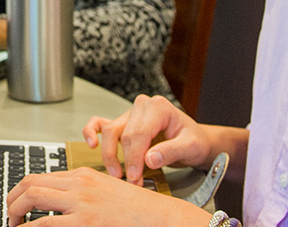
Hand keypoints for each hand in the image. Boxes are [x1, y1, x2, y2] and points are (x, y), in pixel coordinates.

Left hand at [5, 168, 210, 226]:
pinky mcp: (85, 222)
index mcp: (82, 175)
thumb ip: (81, 194)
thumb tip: (57, 207)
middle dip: (12, 199)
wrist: (160, 216)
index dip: (21, 191)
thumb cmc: (136, 209)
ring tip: (14, 224)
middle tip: (10, 215)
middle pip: (29, 183)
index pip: (40, 177)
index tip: (17, 204)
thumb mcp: (105, 192)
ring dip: (15, 212)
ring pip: (32, 197)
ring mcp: (81, 202)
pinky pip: (45, 223)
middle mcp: (78, 184)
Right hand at [84, 94, 214, 184]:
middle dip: (126, 161)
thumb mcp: (191, 147)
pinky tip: (92, 144)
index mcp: (158, 107)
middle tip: (132, 181)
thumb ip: (171, 151)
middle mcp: (142, 107)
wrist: (196, 141)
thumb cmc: (194, 141)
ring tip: (116, 173)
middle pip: (124, 135)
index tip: (135, 176)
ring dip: (110, 155)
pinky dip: (91, 132)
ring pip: (110, 132)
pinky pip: (101, 124)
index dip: (135, 157)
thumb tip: (150, 158)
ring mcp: (130, 114)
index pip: (139, 133)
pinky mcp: (123, 123)